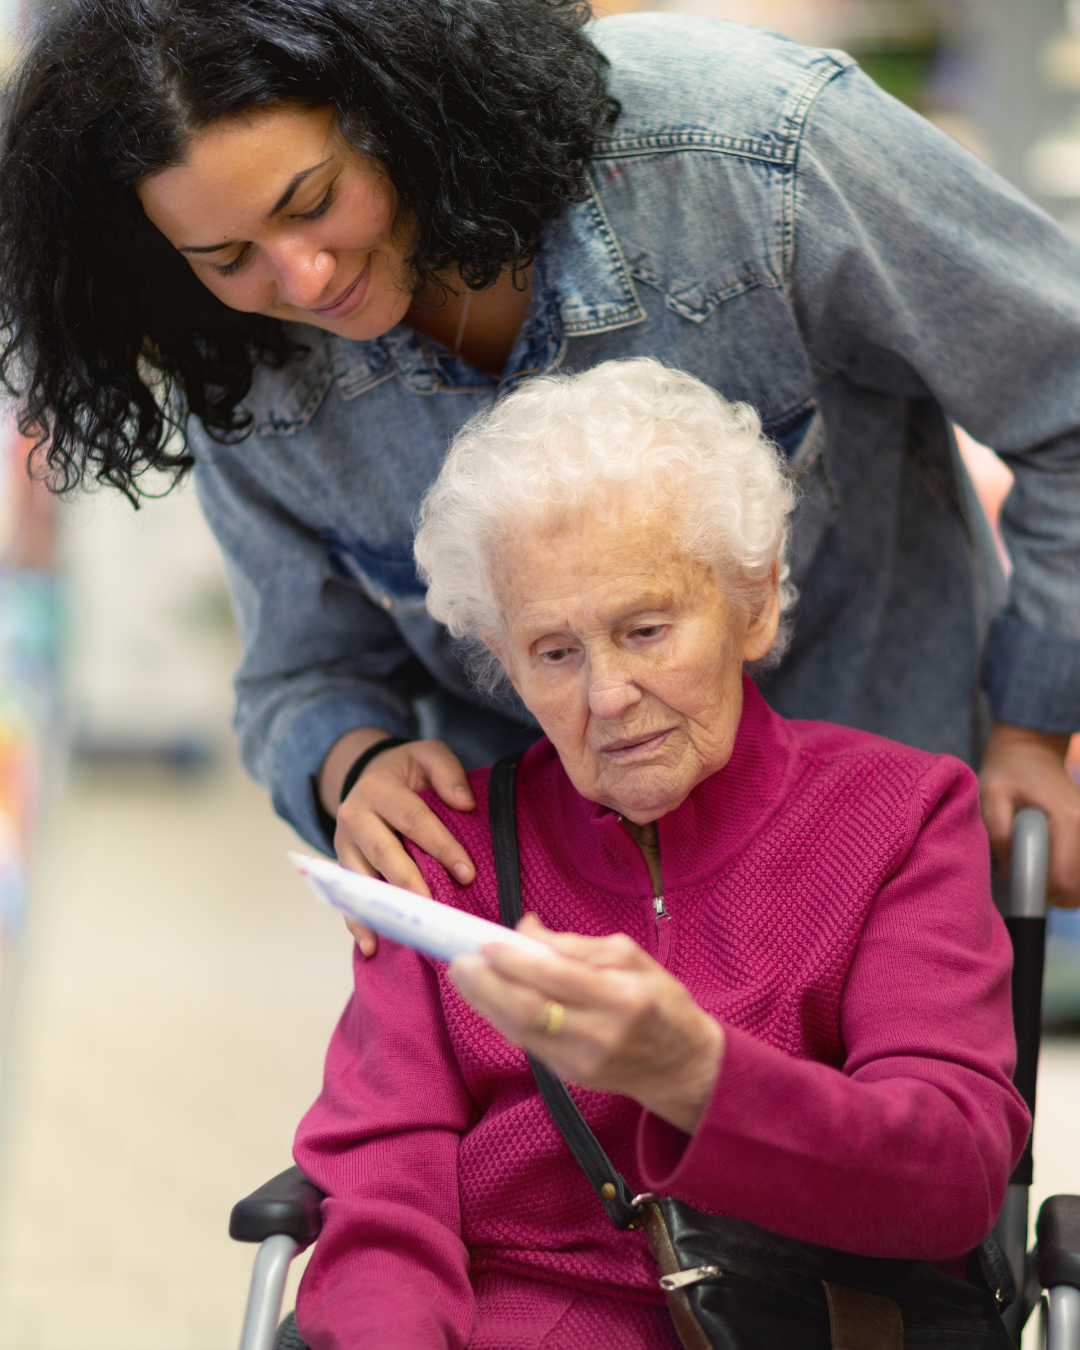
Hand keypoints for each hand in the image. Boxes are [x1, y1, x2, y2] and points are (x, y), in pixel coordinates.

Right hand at [322, 733, 476, 953]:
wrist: (369, 774)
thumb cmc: (406, 771)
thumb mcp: (427, 754)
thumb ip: (446, 772)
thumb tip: (464, 803)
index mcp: (377, 788)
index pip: (414, 820)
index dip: (441, 846)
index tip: (467, 872)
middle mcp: (354, 815)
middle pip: (384, 852)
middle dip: (411, 881)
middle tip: (434, 906)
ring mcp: (343, 843)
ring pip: (363, 878)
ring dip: (384, 906)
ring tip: (406, 929)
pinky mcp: (342, 864)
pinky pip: (348, 896)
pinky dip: (357, 922)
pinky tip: (371, 945)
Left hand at [450, 915, 723, 1133]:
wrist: (681, 1066)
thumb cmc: (659, 1001)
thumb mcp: (631, 957)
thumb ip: (575, 944)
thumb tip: (526, 929)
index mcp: (622, 996)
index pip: (556, 976)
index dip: (515, 960)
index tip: (485, 941)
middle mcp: (600, 1033)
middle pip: (528, 1009)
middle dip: (486, 984)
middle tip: (459, 959)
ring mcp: (582, 1060)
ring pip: (519, 1030)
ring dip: (484, 1001)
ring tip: (464, 975)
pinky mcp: (569, 1076)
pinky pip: (526, 1042)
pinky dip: (501, 1018)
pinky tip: (487, 997)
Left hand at [979, 721, 1079, 907]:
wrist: (1032, 751)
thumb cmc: (1008, 771)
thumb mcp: (991, 792)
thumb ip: (998, 827)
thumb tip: (1008, 862)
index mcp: (1067, 819)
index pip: (1064, 878)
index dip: (1041, 893)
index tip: (1020, 888)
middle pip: (1077, 887)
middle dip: (1049, 894)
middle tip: (1025, 881)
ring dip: (1059, 886)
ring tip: (1035, 870)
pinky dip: (1067, 875)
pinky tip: (1048, 864)